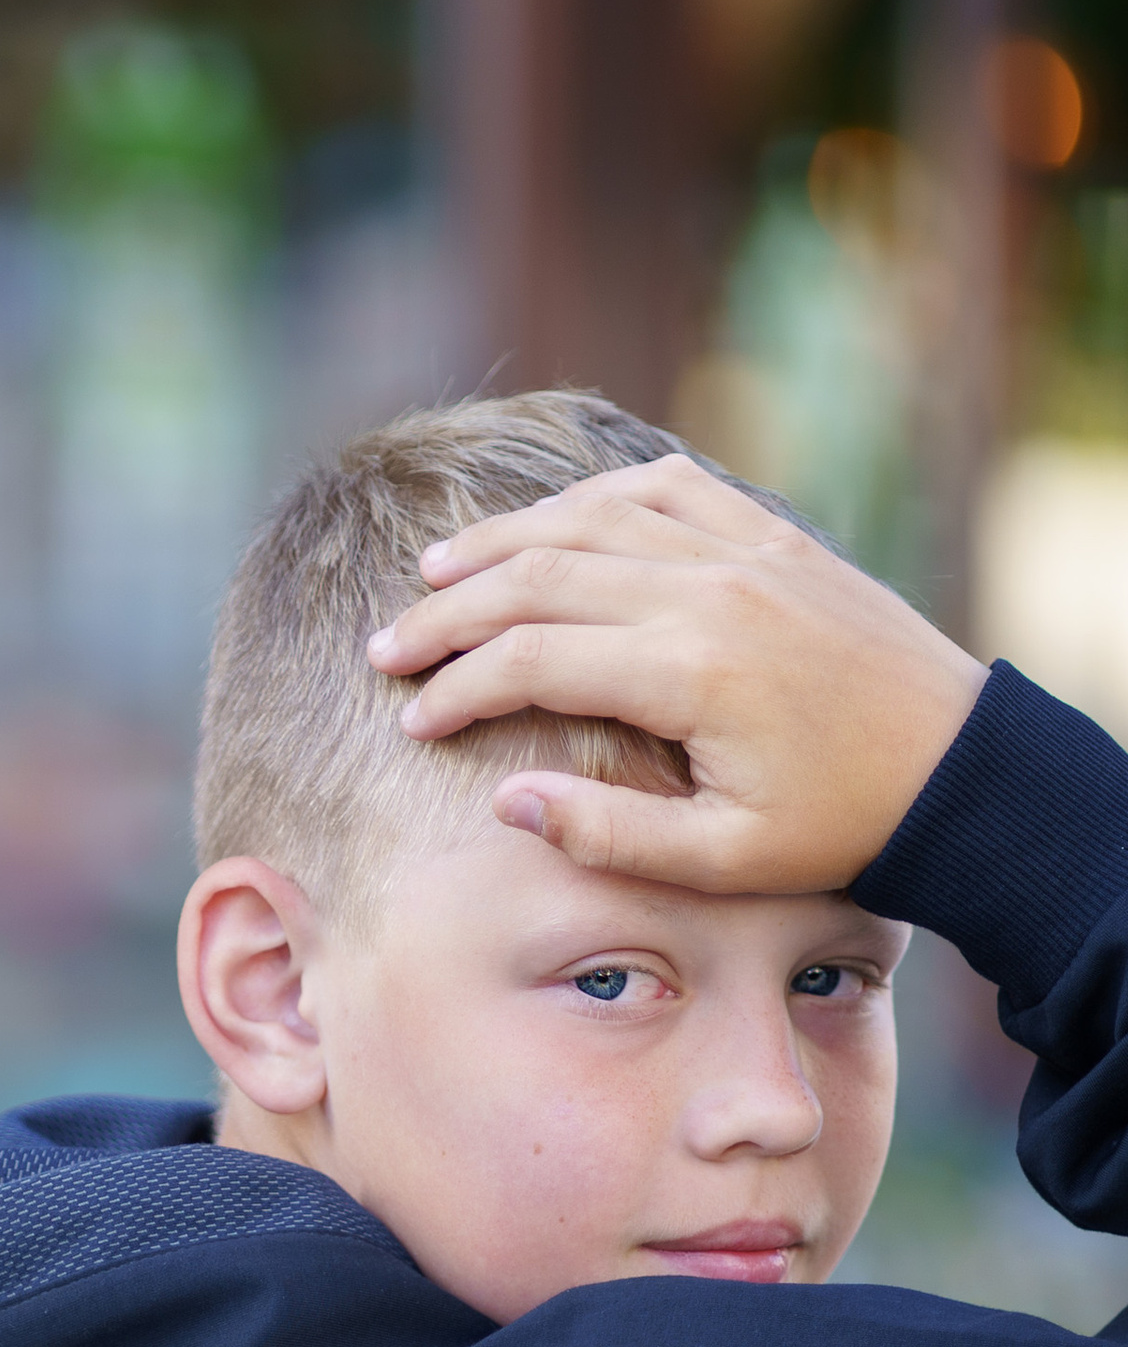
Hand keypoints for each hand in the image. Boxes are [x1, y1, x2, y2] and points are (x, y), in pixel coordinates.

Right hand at [364, 452, 986, 892]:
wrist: (960, 770)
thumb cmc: (839, 827)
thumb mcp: (722, 861)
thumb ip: (605, 834)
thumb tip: (504, 799)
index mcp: (689, 672)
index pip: (529, 659)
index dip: (455, 688)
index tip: (412, 723)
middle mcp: (707, 591)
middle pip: (537, 577)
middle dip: (446, 614)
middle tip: (386, 648)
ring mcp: (742, 551)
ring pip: (587, 519)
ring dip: (500, 543)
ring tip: (433, 573)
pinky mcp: (772, 537)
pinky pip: (664, 485)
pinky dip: (593, 497)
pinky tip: (549, 523)